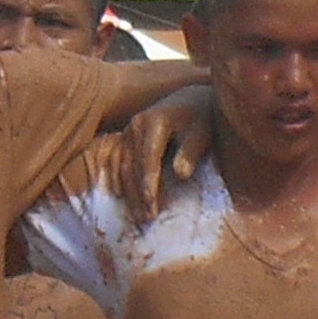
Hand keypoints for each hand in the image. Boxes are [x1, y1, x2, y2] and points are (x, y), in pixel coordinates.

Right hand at [106, 91, 215, 218]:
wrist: (191, 100)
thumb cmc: (201, 119)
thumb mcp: (202, 132)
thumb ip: (191, 151)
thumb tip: (180, 175)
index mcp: (154, 121)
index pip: (149, 157)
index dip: (148, 182)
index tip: (151, 204)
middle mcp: (135, 125)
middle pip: (132, 165)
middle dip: (138, 194)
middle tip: (146, 219)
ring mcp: (127, 132)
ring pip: (121, 167)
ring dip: (128, 193)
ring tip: (139, 216)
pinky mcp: (124, 138)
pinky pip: (114, 163)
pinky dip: (118, 182)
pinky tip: (122, 199)